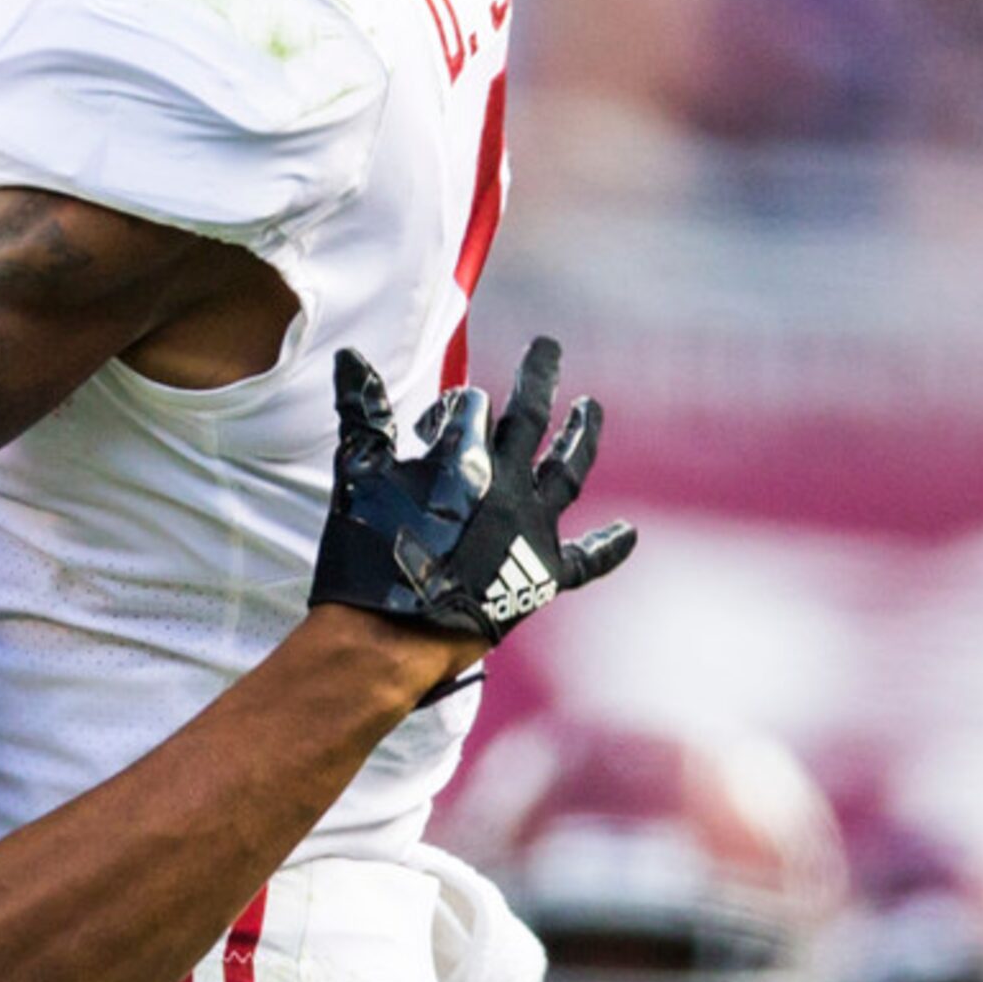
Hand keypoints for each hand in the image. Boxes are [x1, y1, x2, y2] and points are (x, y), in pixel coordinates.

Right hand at [308, 337, 633, 645]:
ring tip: (593, 408)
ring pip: (567, 471)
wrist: (389, 635)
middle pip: (530, 416)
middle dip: (539, 375)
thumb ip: (363, 413)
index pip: (468, 406)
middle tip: (548, 346)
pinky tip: (630, 533)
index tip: (424, 431)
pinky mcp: (542, 575)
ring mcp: (532, 529)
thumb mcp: (358, 473)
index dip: (445, 412)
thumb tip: (352, 356)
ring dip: (582, 436)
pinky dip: (609, 545)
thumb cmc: (369, 551)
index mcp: (464, 455)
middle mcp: (509, 484)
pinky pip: (586, 559)